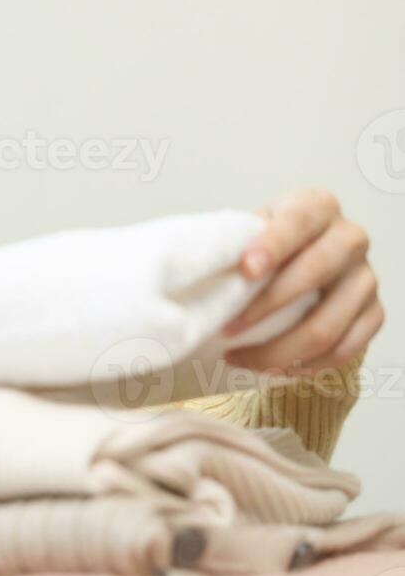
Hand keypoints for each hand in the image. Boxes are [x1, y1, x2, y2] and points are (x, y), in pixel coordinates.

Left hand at [221, 187, 383, 376]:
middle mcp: (350, 238)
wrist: (298, 261)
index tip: (246, 270)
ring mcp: (365, 278)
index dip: (273, 245)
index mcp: (317, 207)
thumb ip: (235, 241)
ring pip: (327, 326)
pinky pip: (344, 351)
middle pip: (315, 275)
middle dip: (265, 307)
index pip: (298, 222)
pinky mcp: (373, 314)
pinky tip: (271, 368)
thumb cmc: (263, 246)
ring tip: (239, 358)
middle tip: (226, 329)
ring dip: (277, 350)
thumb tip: (202, 267)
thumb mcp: (248, 231)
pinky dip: (303, 366)